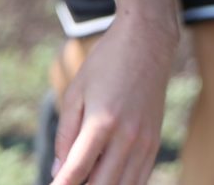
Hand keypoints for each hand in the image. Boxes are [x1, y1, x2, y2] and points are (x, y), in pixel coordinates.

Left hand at [50, 10, 170, 184]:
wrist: (147, 43)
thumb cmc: (106, 64)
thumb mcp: (76, 92)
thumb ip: (66, 133)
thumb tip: (59, 170)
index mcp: (102, 121)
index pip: (77, 169)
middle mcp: (127, 137)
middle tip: (67, 184)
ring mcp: (144, 143)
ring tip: (85, 182)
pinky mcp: (154, 144)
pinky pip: (140, 179)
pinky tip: (106, 180)